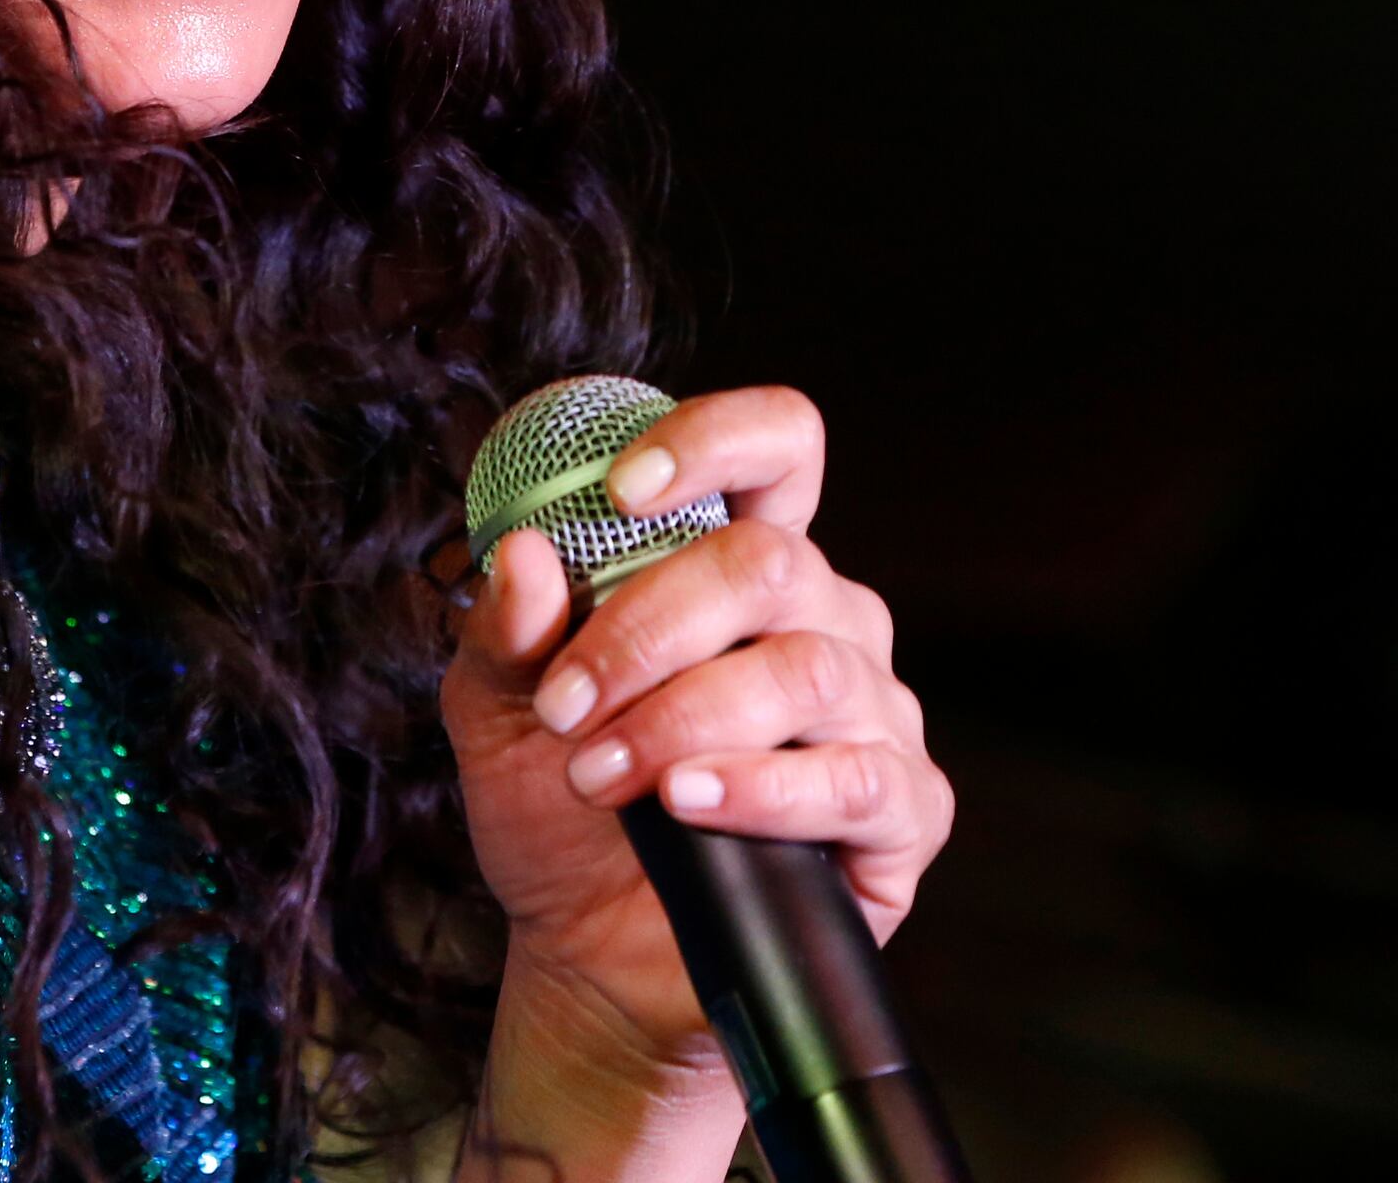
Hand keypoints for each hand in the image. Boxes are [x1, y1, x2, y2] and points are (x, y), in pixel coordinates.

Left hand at [442, 386, 952, 1094]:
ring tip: (603, 776)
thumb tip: (521, 556)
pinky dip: (762, 789)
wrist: (592, 956)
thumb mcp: (495, 714)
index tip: (622, 492)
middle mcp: (822, 618)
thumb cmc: (559, 809)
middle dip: (650, 630)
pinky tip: (690, 806)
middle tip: (568, 708)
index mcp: (737, 567)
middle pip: (770, 562)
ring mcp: (872, 710)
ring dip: (684, 719)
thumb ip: (504, 634)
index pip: (776, 448)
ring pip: (807, 669)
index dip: (714, 441)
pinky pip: (856, 777)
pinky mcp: (902, 809)